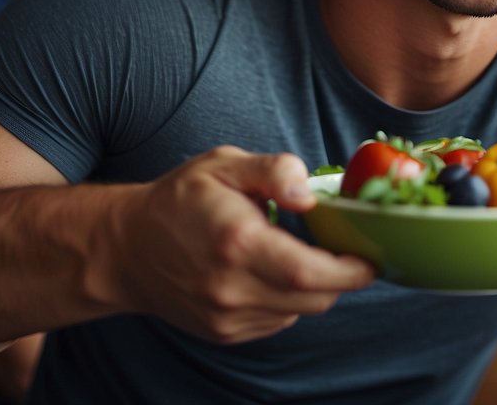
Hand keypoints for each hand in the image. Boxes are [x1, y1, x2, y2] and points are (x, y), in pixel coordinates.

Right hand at [103, 146, 374, 342]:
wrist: (125, 250)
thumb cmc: (179, 201)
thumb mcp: (224, 165)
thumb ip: (273, 170)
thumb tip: (309, 193)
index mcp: (237, 243)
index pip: (311, 273)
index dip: (351, 270)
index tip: (371, 256)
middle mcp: (232, 288)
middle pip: (314, 298)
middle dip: (340, 277)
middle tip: (347, 249)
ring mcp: (226, 317)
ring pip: (299, 311)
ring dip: (314, 287)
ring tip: (301, 253)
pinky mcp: (225, 332)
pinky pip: (278, 320)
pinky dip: (288, 298)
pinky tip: (272, 270)